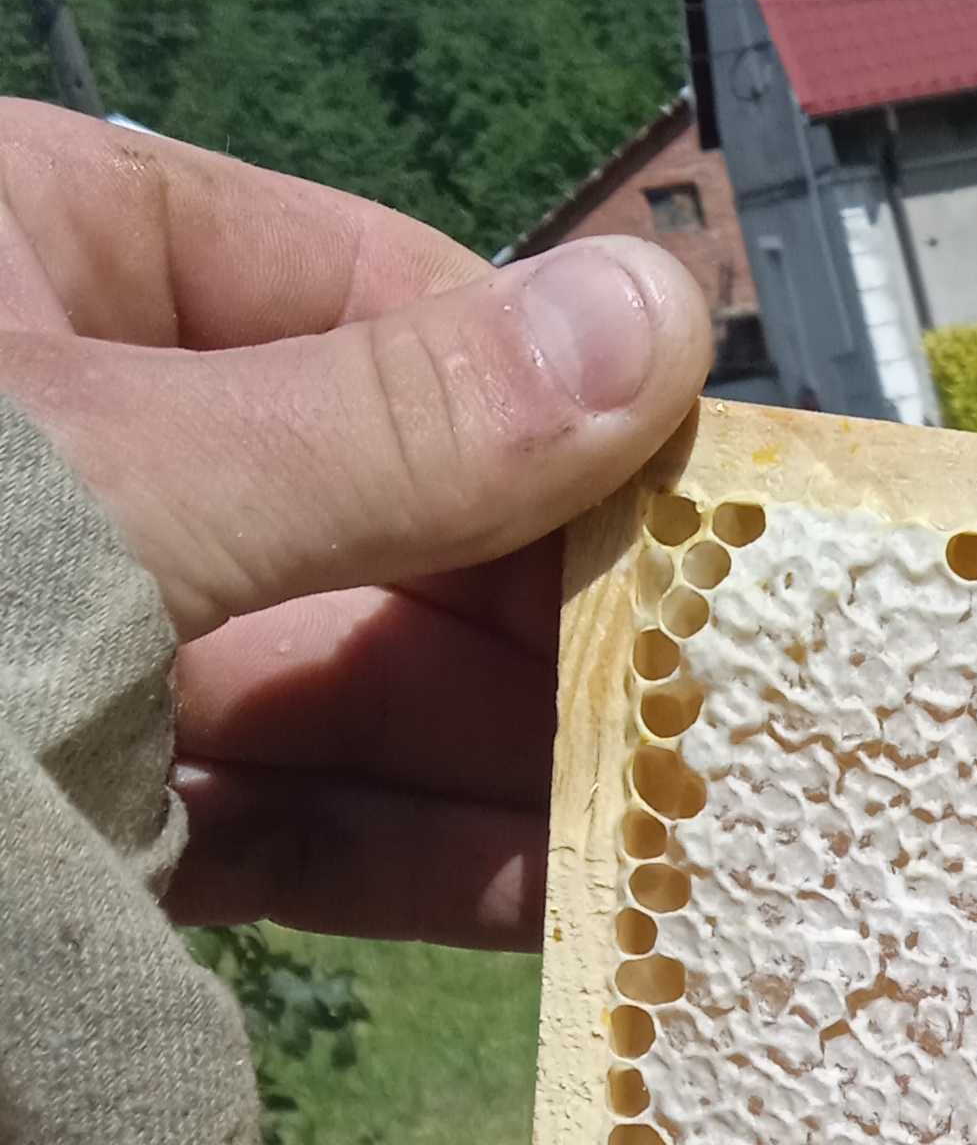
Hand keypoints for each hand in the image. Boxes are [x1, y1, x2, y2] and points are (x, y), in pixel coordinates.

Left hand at [0, 100, 713, 946]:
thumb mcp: (111, 479)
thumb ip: (384, 428)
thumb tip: (656, 319)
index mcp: (23, 244)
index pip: (362, 288)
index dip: (554, 398)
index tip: (717, 509)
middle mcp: (57, 428)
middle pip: (375, 497)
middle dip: (547, 607)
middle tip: (738, 699)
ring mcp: (60, 630)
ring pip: (342, 669)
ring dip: (512, 755)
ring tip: (689, 826)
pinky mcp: (65, 809)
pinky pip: (279, 811)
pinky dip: (416, 858)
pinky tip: (560, 899)